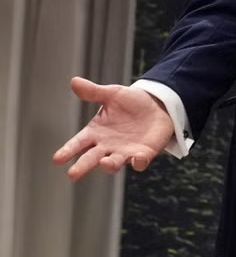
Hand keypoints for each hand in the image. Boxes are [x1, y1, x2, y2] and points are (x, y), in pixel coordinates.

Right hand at [52, 77, 174, 179]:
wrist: (157, 106)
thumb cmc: (130, 102)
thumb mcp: (112, 94)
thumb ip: (93, 92)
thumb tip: (74, 81)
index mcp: (95, 132)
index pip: (78, 143)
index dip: (68, 150)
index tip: (57, 159)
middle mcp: (107, 146)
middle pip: (91, 159)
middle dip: (82, 166)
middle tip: (73, 174)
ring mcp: (124, 152)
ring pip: (113, 163)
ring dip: (109, 165)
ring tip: (104, 163)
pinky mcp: (143, 154)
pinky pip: (139, 162)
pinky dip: (138, 162)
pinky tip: (138, 159)